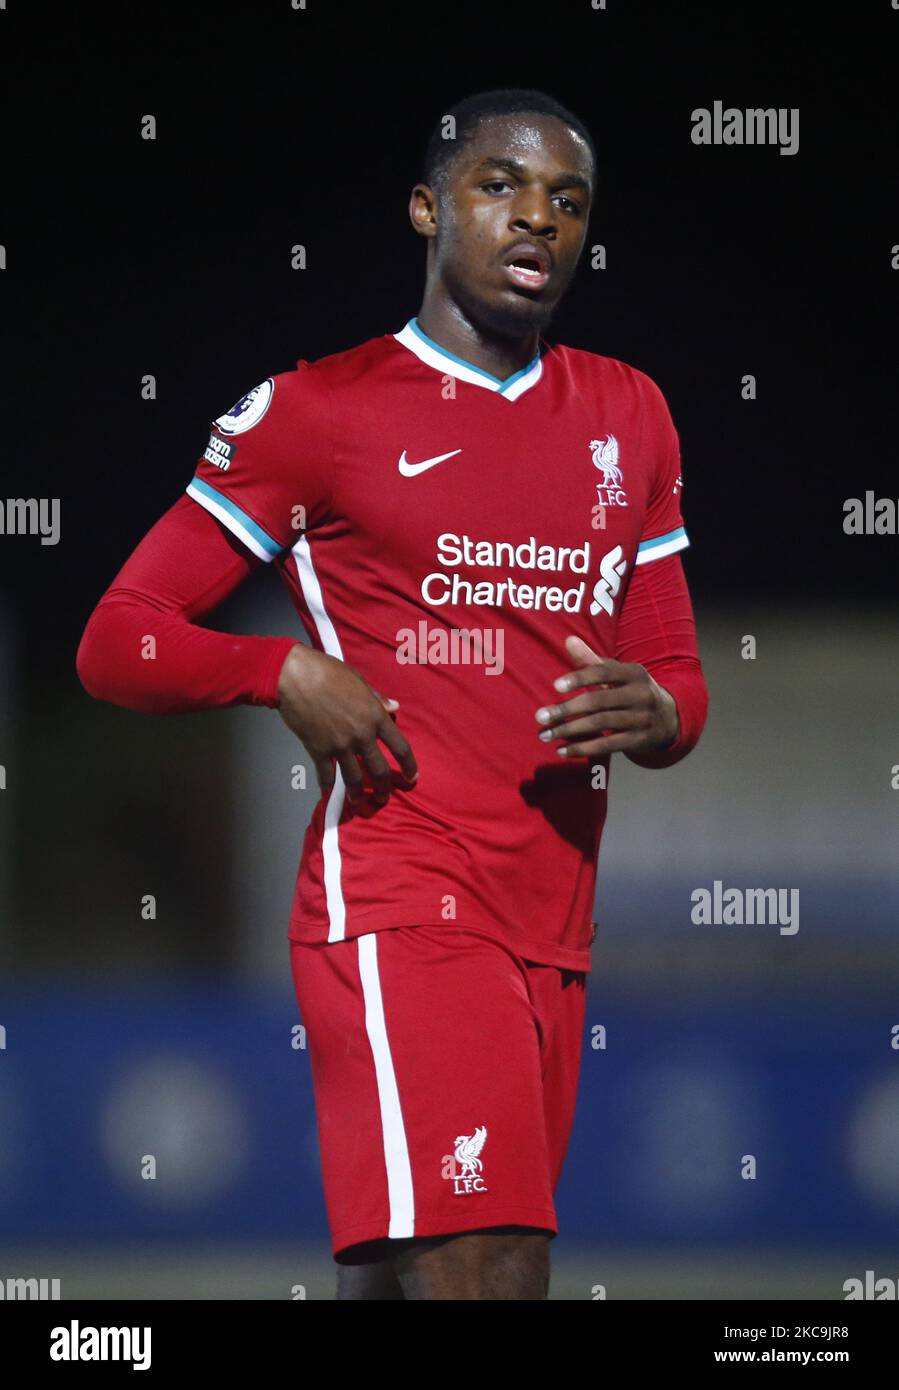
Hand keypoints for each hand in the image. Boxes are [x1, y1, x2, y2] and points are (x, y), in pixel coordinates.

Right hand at [277, 644, 417, 805]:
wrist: (296, 676)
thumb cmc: (328, 672)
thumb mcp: (359, 681)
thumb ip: (378, 699)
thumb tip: (395, 708)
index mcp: (375, 716)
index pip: (400, 747)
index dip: (408, 766)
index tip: (411, 777)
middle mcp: (361, 735)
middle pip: (379, 770)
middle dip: (384, 789)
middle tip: (383, 798)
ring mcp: (340, 745)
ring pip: (354, 779)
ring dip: (358, 795)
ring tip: (359, 802)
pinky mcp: (318, 750)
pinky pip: (326, 775)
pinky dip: (328, 786)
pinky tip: (329, 792)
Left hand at [534, 635, 678, 758]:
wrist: (667, 718)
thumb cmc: (630, 691)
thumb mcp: (617, 674)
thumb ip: (591, 660)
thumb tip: (569, 640)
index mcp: (634, 673)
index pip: (604, 672)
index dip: (580, 678)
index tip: (555, 686)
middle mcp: (641, 695)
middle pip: (599, 701)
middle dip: (566, 709)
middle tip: (541, 717)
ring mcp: (642, 719)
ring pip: (600, 724)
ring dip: (569, 730)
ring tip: (546, 735)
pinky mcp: (639, 740)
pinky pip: (607, 746)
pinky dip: (583, 748)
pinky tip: (562, 750)